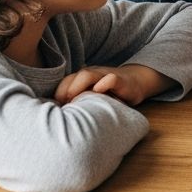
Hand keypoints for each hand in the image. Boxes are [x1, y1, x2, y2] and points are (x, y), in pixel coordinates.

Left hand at [54, 65, 172, 105]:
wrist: (137, 82)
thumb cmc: (111, 93)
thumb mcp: (93, 96)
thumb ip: (79, 101)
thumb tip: (60, 116)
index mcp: (83, 78)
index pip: (65, 82)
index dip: (58, 94)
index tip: (54, 108)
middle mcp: (93, 74)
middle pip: (73, 77)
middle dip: (64, 91)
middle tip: (61, 106)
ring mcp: (106, 75)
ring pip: (87, 75)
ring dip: (77, 87)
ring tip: (73, 100)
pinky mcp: (121, 80)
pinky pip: (111, 78)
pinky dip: (104, 83)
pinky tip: (99, 91)